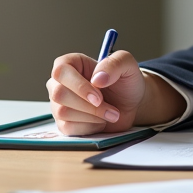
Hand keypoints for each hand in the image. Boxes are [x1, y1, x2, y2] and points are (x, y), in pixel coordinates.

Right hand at [47, 49, 184, 134]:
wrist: (134, 103)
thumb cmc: (128, 81)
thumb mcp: (129, 65)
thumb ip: (115, 63)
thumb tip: (97, 77)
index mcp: (70, 65)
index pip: (60, 71)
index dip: (77, 85)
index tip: (99, 94)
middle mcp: (60, 84)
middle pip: (58, 95)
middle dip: (88, 105)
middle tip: (110, 108)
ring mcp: (60, 105)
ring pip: (64, 113)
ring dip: (93, 116)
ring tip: (111, 113)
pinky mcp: (65, 124)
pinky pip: (70, 129)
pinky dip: (91, 127)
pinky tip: (102, 121)